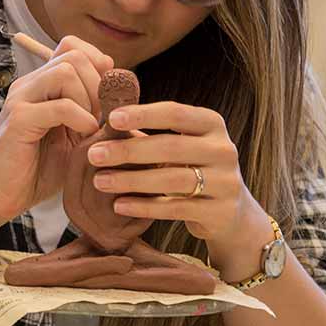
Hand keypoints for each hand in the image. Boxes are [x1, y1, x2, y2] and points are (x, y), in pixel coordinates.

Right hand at [0, 36, 112, 230]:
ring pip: (66, 71)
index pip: (72, 46)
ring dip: (89, 99)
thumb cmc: (38, 171)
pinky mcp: (19, 120)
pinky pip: (60, 106)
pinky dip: (81, 120)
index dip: (98, 64)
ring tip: (91, 126)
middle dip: (98, 83)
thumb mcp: (75, 139)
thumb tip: (128, 97)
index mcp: (41, 84)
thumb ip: (94, 115)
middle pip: (74, 54)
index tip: (107, 97)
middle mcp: (29, 84)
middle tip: (101, 115)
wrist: (0, 198)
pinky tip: (83, 137)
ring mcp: (21, 99)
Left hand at [86, 102, 270, 267]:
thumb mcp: (180, 147)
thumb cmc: (193, 170)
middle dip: (128, 151)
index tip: (111, 119)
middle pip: (171, 147)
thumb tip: (104, 120)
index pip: (175, 113)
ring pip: (173, 180)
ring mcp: (226, 182)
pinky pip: (176, 208)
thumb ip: (150, 133)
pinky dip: (144, 206)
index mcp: (212, 124)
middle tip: (94, 154)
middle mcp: (223, 149)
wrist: (231, 212)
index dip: (143, 114)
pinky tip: (119, 205)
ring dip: (132, 180)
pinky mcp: (220, 212)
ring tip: (100, 181)